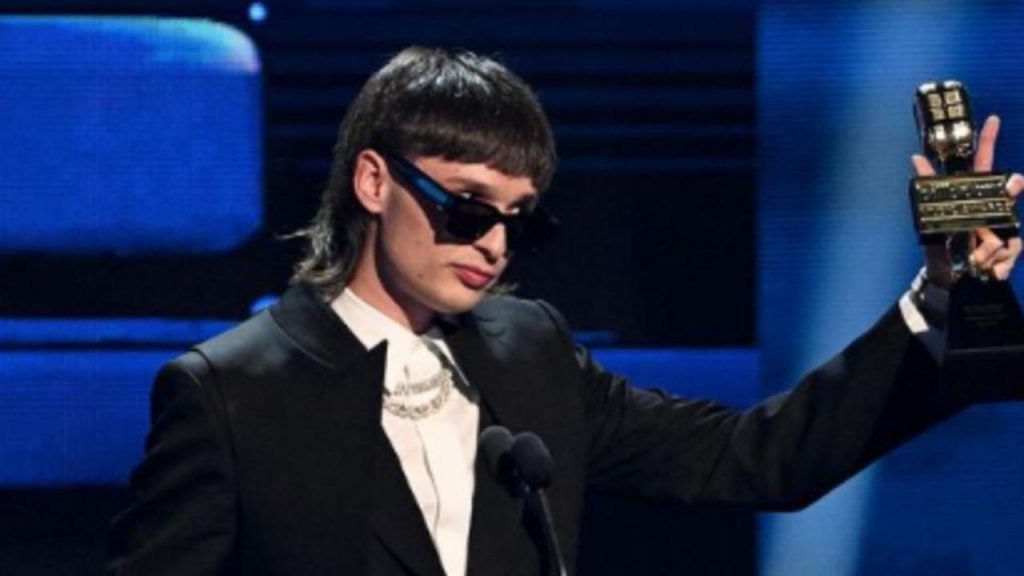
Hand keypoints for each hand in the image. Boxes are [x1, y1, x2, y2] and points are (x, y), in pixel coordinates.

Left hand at [911, 115, 1023, 286]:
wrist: (947, 278)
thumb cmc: (941, 246)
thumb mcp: (930, 218)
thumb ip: (929, 187)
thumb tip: (916, 157)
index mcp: (972, 195)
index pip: (983, 162)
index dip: (987, 140)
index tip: (991, 119)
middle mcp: (991, 207)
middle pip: (1007, 191)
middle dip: (1009, 190)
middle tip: (1002, 196)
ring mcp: (1003, 226)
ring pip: (1006, 231)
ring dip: (989, 249)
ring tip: (975, 259)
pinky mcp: (1009, 248)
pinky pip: (1009, 253)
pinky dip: (999, 264)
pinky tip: (990, 270)